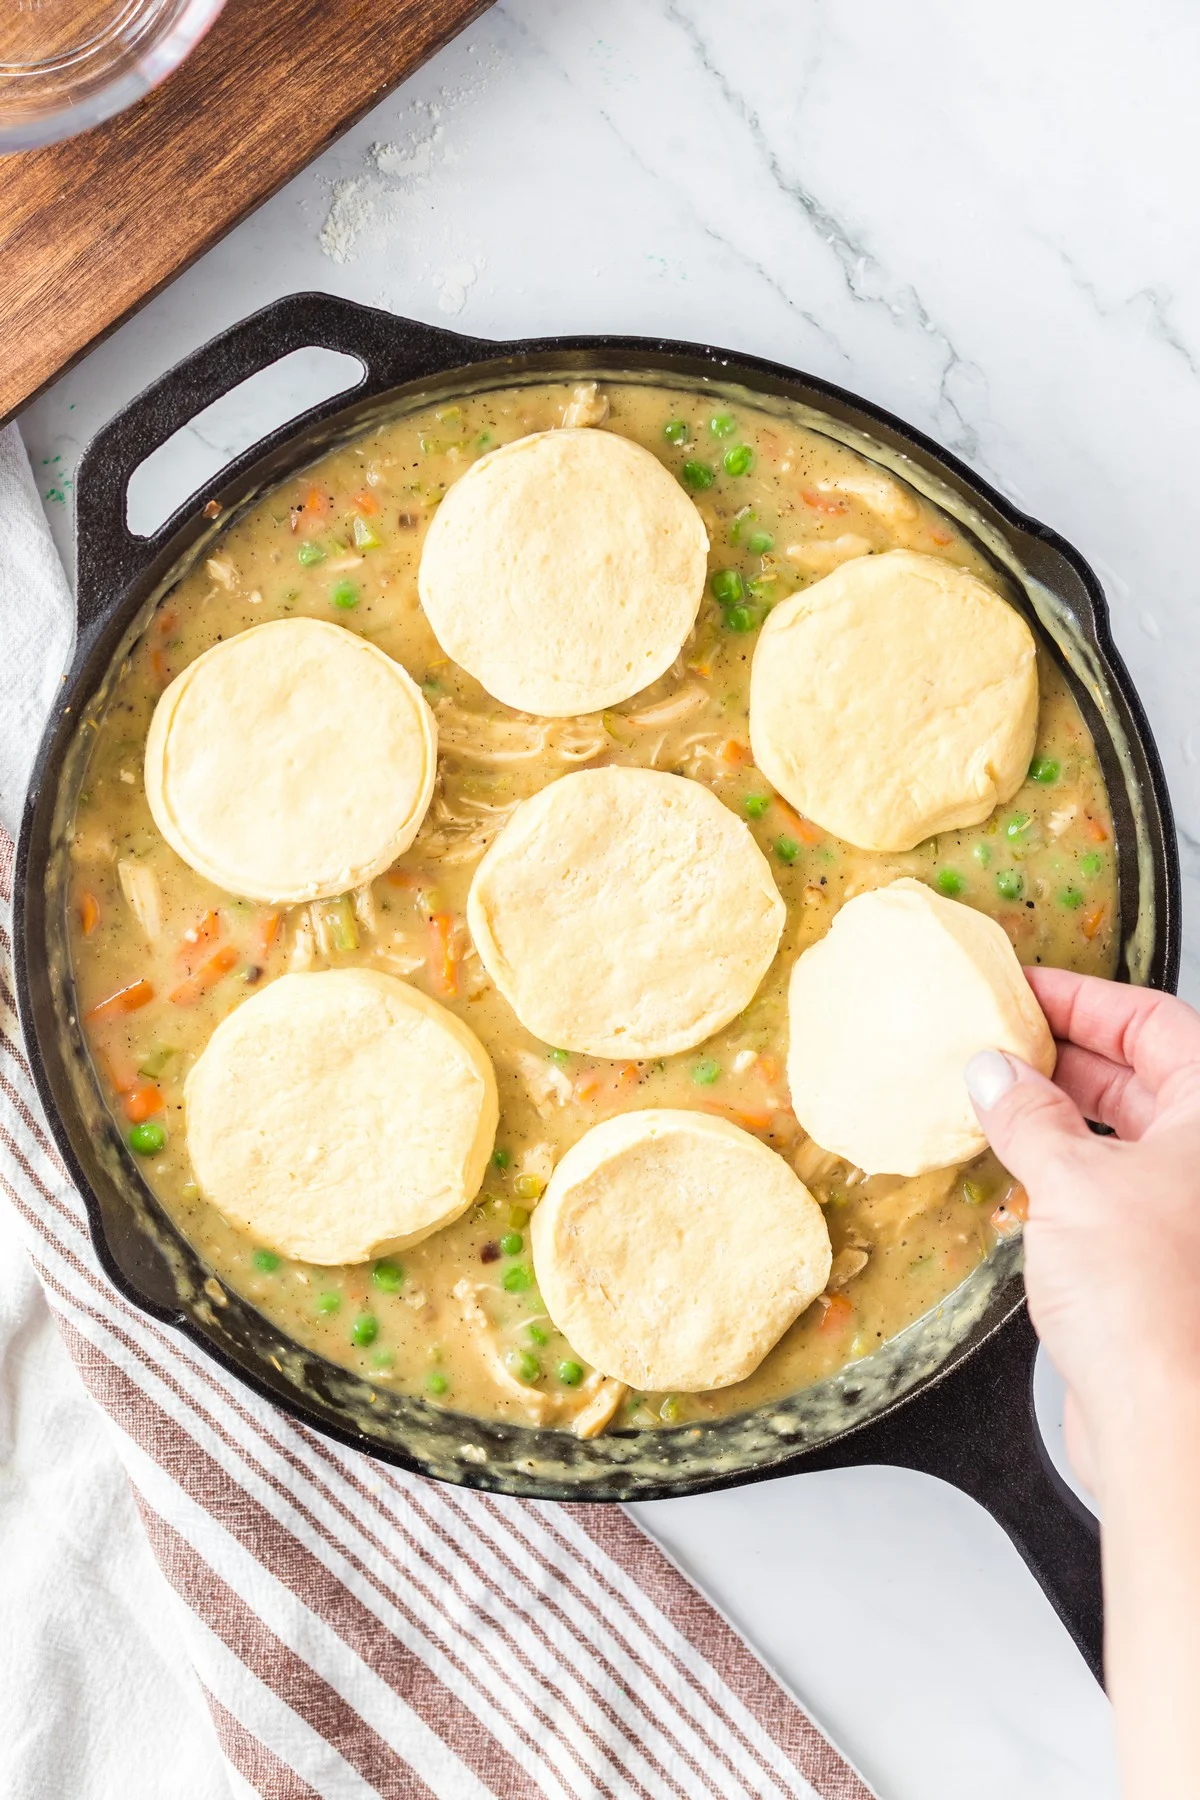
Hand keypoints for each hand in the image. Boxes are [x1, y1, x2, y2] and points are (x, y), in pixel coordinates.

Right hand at [964, 969, 1199, 1495]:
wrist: (1167, 1422)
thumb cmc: (1151, 1302)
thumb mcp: (1072, 1181)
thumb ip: (1027, 1116)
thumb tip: (995, 1073)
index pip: (1156, 1023)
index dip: (1086, 999)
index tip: (1024, 987)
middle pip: (1141, 1075)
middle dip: (1064, 1053)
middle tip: (995, 1037)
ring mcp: (1186, 1212)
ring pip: (1120, 1134)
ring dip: (1055, 1112)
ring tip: (988, 1097)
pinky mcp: (1156, 1262)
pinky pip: (1104, 1189)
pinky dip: (1058, 1169)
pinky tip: (1008, 1166)